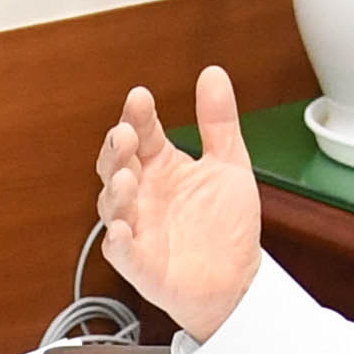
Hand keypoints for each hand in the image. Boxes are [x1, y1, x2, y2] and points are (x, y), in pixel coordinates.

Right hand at [94, 69, 264, 339]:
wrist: (239, 280)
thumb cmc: (225, 226)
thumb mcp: (229, 164)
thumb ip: (219, 122)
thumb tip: (213, 73)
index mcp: (161, 167)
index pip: (141, 135)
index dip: (137, 117)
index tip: (140, 98)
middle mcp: (144, 195)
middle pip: (117, 166)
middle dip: (116, 150)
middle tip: (124, 134)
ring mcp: (139, 229)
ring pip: (114, 207)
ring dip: (115, 191)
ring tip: (125, 176)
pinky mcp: (142, 265)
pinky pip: (122, 253)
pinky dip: (118, 242)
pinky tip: (120, 229)